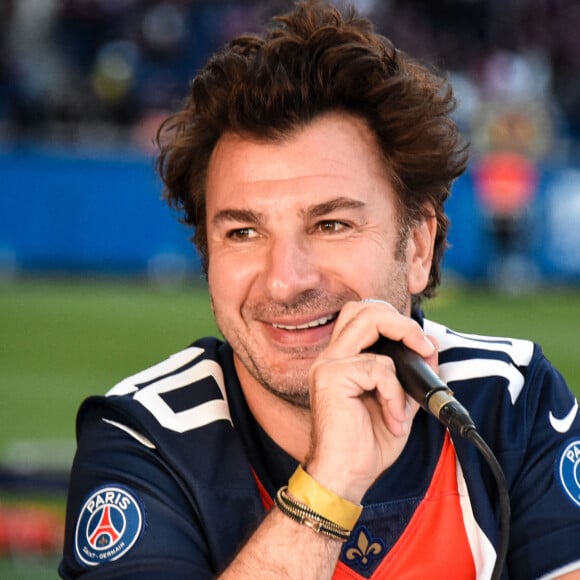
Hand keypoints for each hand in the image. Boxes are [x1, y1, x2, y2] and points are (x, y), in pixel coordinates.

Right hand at [305, 299, 436, 502]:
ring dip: (402, 341)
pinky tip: (394, 418)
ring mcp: (328, 365)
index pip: (363, 317)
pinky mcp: (331, 378)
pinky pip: (379, 368)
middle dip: (400, 321)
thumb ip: (411, 374)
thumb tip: (430, 346)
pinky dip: (396, 393)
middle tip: (421, 346)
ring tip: (414, 373)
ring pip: (368, 321)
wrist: (346, 476)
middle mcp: (331, 357)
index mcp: (342, 360)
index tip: (423, 346)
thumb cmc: (368, 444)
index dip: (395, 321)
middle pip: (362, 308)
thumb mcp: (399, 402)